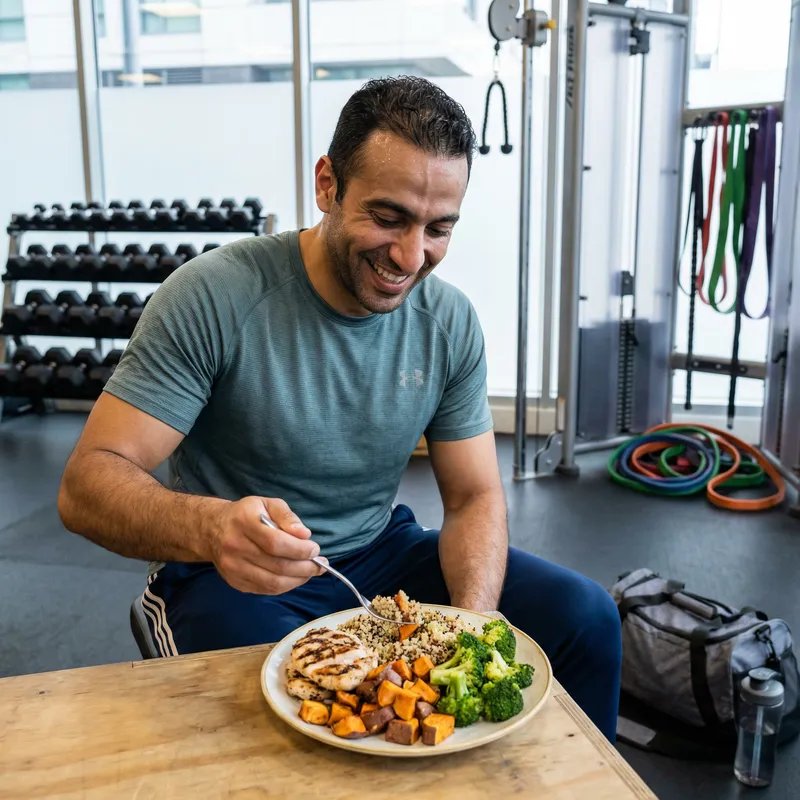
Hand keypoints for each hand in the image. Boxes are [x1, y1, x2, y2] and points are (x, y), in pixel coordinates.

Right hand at [209, 496, 325, 594]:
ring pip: (272, 582)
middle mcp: (235, 546)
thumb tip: (304, 535)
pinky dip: (285, 586)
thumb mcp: (268, 503)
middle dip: (305, 567)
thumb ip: (287, 516)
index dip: (300, 549)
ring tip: (312, 572)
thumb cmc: (247, 514)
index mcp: (244, 522)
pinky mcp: (234, 581)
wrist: (213, 529)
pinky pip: (265, 590)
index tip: (315, 549)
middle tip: (321, 564)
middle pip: (277, 565)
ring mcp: (233, 567)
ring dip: (298, 580)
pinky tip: (295, 577)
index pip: (276, 543)